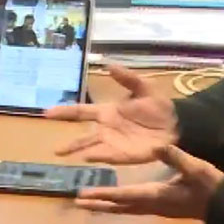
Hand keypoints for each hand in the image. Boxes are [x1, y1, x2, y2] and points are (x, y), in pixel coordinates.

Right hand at [44, 64, 179, 164]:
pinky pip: (109, 156)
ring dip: (79, 151)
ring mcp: (115, 143)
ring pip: (92, 149)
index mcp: (108, 112)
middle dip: (69, 143)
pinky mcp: (125, 155)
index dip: (64, 112)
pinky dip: (98, 157)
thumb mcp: (143, 87)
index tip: (47, 112)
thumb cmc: (158, 106)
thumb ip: (126, 78)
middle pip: (83, 137)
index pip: (81, 112)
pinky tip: (88, 158)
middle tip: (53, 150)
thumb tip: (109, 65)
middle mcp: (107, 129)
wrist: (177, 124)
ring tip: (64, 154)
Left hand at [73, 144, 223, 221]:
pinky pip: (133, 207)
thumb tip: (157, 146)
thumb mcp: (195, 168)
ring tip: (88, 203)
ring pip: (125, 208)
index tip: (84, 194)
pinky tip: (114, 202)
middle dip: (98, 203)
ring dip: (106, 206)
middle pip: (119, 206)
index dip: (104, 194)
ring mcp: (156, 209)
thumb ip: (176, 157)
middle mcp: (151, 205)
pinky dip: (119, 205)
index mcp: (156, 195)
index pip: (124, 195)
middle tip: (77, 201)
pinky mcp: (160, 207)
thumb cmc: (209, 186)